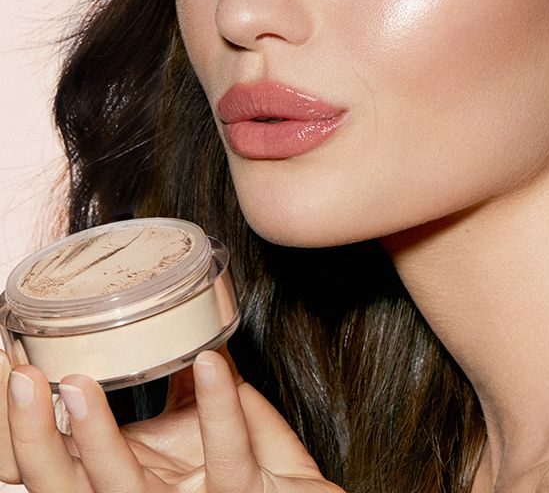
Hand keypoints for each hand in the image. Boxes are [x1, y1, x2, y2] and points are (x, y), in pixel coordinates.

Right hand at [0, 348, 345, 491]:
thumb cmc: (257, 470)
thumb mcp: (207, 427)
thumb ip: (185, 390)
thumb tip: (175, 337)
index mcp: (128, 480)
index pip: (58, 462)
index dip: (23, 427)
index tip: (7, 369)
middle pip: (63, 487)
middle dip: (32, 438)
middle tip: (20, 379)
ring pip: (121, 488)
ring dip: (94, 435)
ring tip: (78, 382)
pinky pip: (227, 454)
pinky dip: (219, 405)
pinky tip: (209, 363)